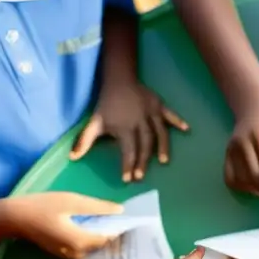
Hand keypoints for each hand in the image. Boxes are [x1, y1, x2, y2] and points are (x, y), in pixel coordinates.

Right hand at [7, 192, 121, 258]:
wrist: (14, 217)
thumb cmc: (43, 207)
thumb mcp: (72, 201)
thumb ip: (97, 207)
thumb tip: (120, 210)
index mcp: (81, 241)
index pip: (109, 240)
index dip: (122, 231)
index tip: (132, 222)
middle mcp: (77, 253)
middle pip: (102, 246)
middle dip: (114, 236)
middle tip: (124, 222)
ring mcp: (68, 255)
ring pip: (93, 248)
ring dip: (103, 237)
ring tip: (112, 222)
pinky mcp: (62, 252)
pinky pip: (83, 247)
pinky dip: (90, 239)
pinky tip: (94, 226)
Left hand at [71, 83, 188, 182]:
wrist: (118, 79)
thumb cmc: (107, 104)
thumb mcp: (94, 122)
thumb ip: (85, 140)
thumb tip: (72, 157)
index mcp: (124, 127)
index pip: (127, 149)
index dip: (127, 164)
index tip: (127, 179)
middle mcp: (139, 121)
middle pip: (144, 144)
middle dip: (143, 161)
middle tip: (141, 176)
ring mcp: (151, 113)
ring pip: (159, 132)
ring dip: (162, 147)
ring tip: (164, 161)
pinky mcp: (159, 105)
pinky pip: (170, 114)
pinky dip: (177, 121)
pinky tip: (186, 129)